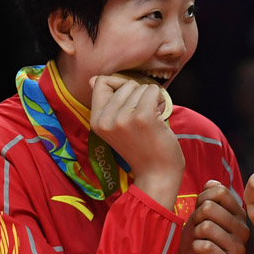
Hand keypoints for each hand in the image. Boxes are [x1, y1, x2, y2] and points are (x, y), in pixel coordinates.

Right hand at [89, 75, 183, 208]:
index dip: (119, 84)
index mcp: (96, 121)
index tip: (131, 99)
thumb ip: (107, 104)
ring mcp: (123, 119)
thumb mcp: (115, 127)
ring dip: (151, 98)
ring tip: (152, 118)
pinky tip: (160, 114)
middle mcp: (106, 120)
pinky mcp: (143, 118)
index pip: (101, 83)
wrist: (157, 175)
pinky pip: (153, 90)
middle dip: (139, 94)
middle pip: (125, 84)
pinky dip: (160, 98)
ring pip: (140, 87)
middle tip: (144, 115)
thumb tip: (94, 79)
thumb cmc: (142, 149)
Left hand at [178, 180, 249, 253]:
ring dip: (195, 235)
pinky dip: (195, 247)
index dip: (202, 199)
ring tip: (200, 242)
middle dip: (196, 219)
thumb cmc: (197, 241)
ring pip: (207, 227)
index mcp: (239, 215)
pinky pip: (206, 246)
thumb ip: (206, 198)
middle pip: (210, 208)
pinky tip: (200, 252)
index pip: (220, 191)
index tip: (200, 212)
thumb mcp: (199, 215)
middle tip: (198, 231)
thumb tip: (213, 182)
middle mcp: (243, 230)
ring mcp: (239, 248)